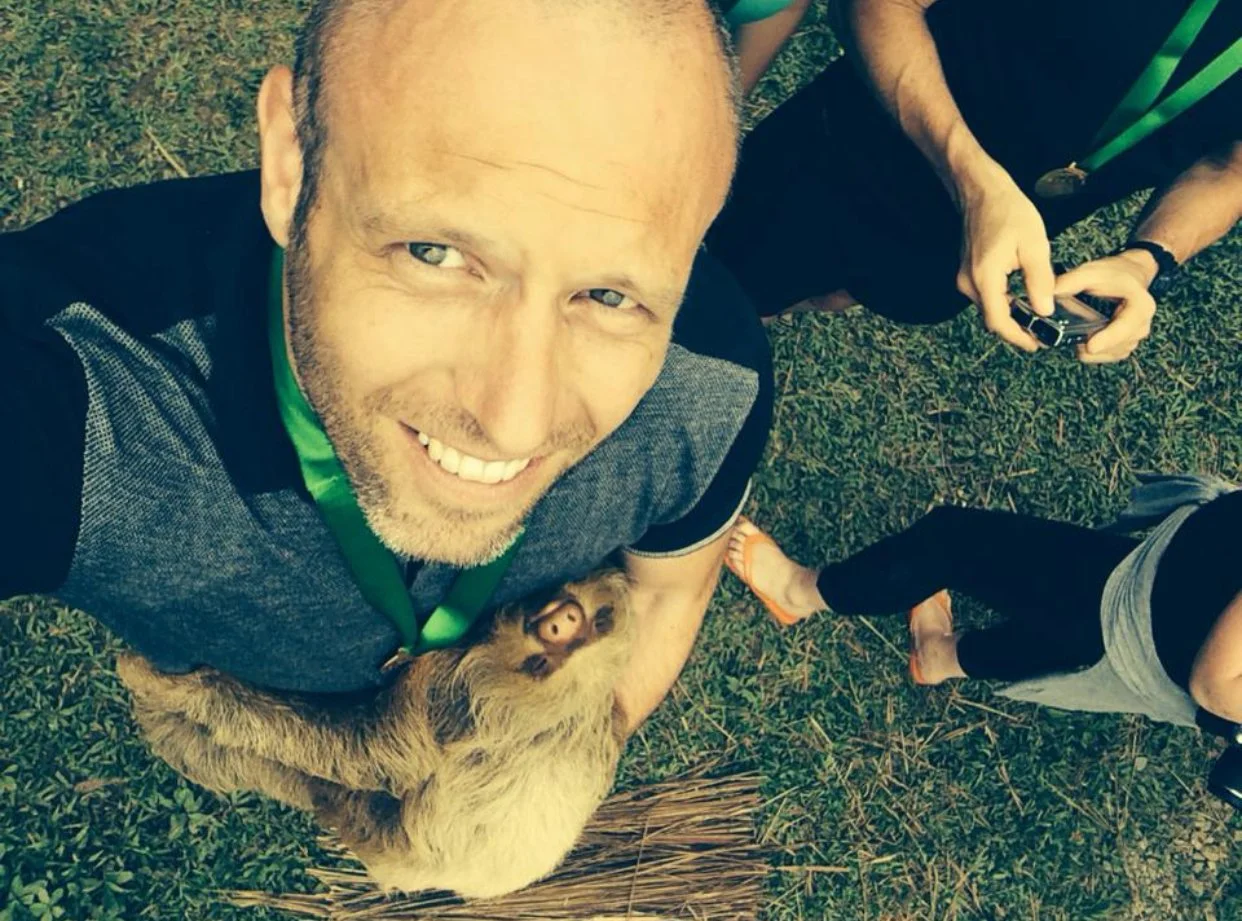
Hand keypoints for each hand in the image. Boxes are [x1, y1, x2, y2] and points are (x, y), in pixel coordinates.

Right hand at [955, 167, 1054, 351]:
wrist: (982, 192)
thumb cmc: (1010, 212)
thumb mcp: (1034, 245)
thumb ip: (1040, 281)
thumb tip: (1045, 312)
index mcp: (985, 278)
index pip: (998, 322)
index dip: (1017, 338)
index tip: (1037, 345)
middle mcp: (968, 284)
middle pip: (992, 319)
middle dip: (1017, 330)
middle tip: (1043, 334)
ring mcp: (965, 279)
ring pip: (989, 309)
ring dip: (1011, 317)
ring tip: (1037, 319)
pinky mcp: (967, 274)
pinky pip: (986, 297)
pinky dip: (1004, 304)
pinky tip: (1022, 301)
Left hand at [1053, 251, 1157, 363]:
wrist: (1129, 274)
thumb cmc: (1113, 273)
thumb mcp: (1092, 271)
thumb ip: (1070, 282)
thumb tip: (1046, 295)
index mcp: (1140, 305)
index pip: (1127, 327)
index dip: (1108, 338)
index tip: (1090, 345)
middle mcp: (1142, 324)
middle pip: (1117, 345)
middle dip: (1093, 345)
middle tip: (1069, 339)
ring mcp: (1135, 337)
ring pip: (1111, 354)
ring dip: (1091, 350)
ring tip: (1073, 338)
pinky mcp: (1125, 344)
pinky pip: (1108, 356)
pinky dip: (1093, 353)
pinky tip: (1080, 342)